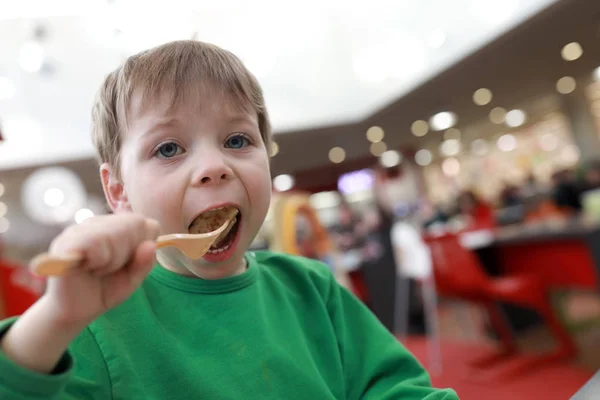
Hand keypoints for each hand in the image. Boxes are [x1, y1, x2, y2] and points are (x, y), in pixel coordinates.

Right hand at [41, 213, 159, 325]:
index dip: (144, 247)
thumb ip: (144, 263)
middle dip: (129, 253)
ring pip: (116, 231)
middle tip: (110, 269)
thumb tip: (150, 245)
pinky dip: (97, 261)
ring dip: (112, 259)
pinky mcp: (65, 241)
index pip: (148, 224)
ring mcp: (80, 229)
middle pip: (135, 223)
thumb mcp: (132, 280)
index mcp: (118, 228)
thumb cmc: (103, 290)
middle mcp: (99, 223)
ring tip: (97, 270)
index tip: (129, 263)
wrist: (72, 312)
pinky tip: (86, 269)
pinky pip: (94, 241)